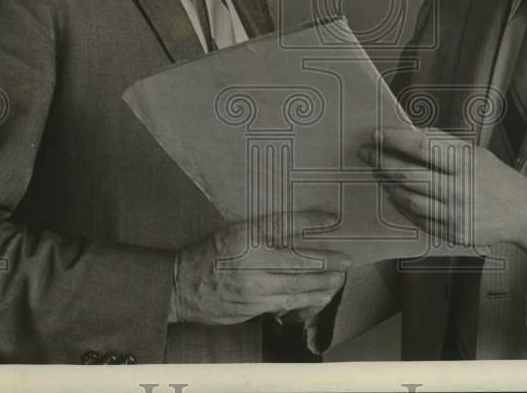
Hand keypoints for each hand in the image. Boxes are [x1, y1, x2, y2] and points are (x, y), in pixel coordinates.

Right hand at [171, 212, 350, 325]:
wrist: (180, 287)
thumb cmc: (208, 254)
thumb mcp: (232, 231)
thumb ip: (261, 230)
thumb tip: (294, 228)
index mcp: (244, 236)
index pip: (284, 224)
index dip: (311, 221)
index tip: (332, 218)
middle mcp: (251, 261)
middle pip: (299, 261)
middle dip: (327, 261)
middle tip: (347, 259)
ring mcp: (253, 288)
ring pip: (298, 287)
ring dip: (322, 284)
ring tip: (338, 279)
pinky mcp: (252, 308)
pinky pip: (287, 305)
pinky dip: (306, 301)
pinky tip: (319, 297)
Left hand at [357, 127, 526, 266]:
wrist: (522, 212)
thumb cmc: (494, 176)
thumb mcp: (474, 152)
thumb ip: (442, 144)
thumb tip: (407, 132)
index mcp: (464, 162)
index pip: (422, 146)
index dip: (395, 140)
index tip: (375, 134)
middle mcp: (458, 189)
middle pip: (408, 175)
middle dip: (381, 162)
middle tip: (364, 152)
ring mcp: (454, 215)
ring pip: (408, 199)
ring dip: (387, 184)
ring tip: (377, 172)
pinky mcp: (451, 234)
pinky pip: (416, 219)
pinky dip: (401, 204)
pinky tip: (394, 193)